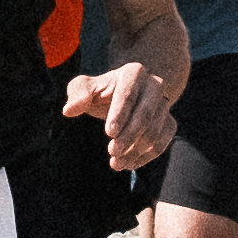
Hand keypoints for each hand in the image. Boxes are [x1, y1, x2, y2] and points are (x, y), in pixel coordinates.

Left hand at [75, 61, 175, 176]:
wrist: (124, 98)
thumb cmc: (100, 92)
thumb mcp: (85, 88)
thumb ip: (77, 95)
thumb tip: (69, 110)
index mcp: (134, 72)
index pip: (128, 94)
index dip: (120, 114)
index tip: (109, 133)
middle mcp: (155, 85)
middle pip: (146, 114)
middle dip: (129, 136)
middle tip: (112, 152)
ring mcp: (165, 105)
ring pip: (155, 131)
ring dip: (136, 150)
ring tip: (116, 163)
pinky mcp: (169, 123)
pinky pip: (162, 142)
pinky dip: (146, 156)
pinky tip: (129, 164)